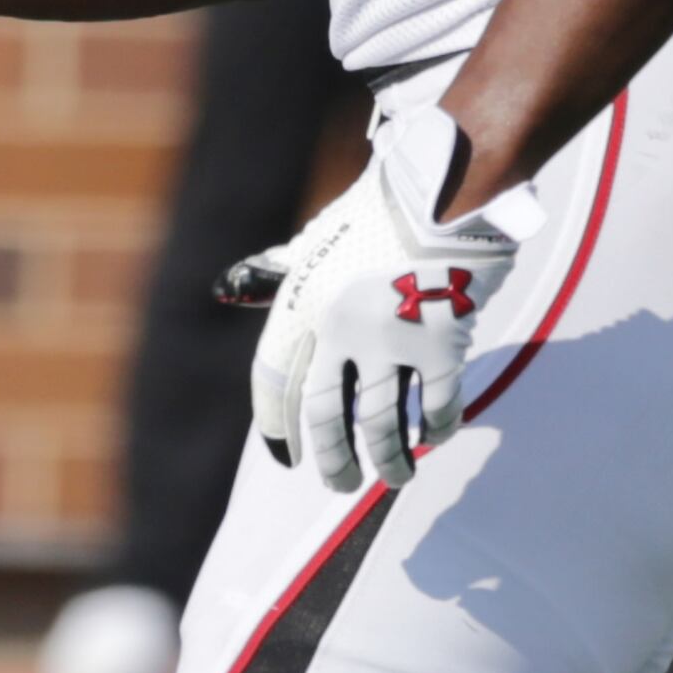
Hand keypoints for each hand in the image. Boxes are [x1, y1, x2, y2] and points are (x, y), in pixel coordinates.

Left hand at [223, 109, 518, 493]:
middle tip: (340, 484)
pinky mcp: (442, 343)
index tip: (285, 457)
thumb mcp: (315, 238)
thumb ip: (276, 272)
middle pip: (326, 415)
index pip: (274, 382)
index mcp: (303, 302)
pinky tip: (433, 439)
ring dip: (387, 460)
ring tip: (395, 478)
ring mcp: (392, 339)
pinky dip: (435, 430)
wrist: (445, 188)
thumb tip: (227, 289)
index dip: (276, 427)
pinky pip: (436, 406)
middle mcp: (340, 327)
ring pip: (382, 424)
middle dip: (333, 460)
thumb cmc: (379, 210)